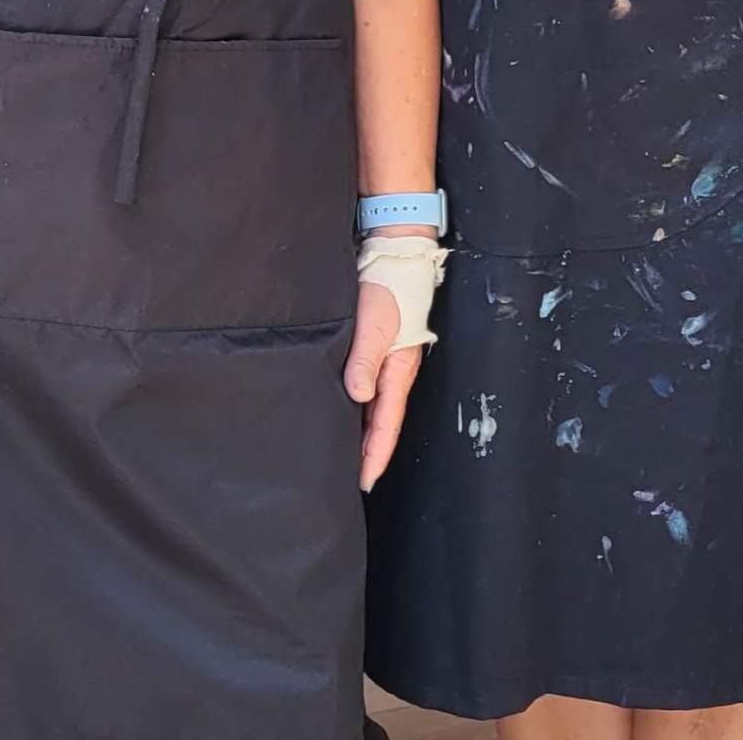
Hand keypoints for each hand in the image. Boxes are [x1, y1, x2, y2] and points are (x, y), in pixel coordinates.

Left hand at [345, 279, 423, 491]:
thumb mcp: (374, 324)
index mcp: (398, 370)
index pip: (387, 423)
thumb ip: (364, 359)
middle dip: (370, 452)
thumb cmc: (386, 290)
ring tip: (345, 458)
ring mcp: (385, 363)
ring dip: (362, 433)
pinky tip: (344, 416)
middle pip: (381, 422)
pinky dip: (358, 410)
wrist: (392, 260)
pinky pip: (367, 390)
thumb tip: (358, 396)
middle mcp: (393, 372)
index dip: (376, 453)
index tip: (365, 480)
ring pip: (373, 409)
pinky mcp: (374, 352)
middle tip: (352, 481)